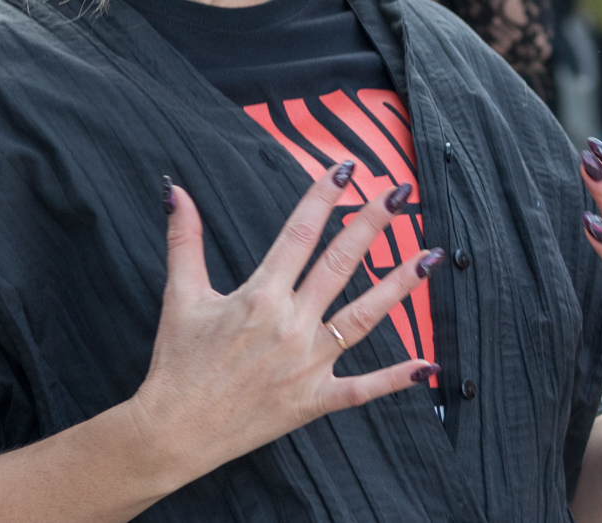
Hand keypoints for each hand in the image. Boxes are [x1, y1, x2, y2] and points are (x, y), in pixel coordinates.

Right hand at [127, 167, 440, 481]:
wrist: (173, 431)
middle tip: (400, 194)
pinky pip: (361, 388)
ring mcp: (306, 364)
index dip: (323, 198)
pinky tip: (427, 363)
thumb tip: (176, 193)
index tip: (344, 169)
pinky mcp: (313, 399)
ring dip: (398, 285)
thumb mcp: (180, 297)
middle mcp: (289, 325)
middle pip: (340, 264)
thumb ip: (184, 241)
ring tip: (428, 257)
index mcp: (259, 296)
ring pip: (363, 317)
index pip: (299, 234)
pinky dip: (395, 378)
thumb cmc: (177, 364)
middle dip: (372, 224)